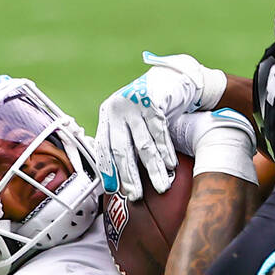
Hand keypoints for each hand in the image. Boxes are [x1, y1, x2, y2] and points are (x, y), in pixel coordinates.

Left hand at [95, 51, 226, 199]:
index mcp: (108, 115)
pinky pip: (159, 131)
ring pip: (143, 143)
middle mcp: (117, 108)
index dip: (108, 168)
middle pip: (121, 148)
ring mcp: (134, 104)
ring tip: (161, 185)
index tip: (114, 189)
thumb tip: (123, 177)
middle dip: (130, 175)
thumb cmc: (151, 106)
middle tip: (136, 195)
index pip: (103, 146)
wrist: (171, 78)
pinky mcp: (152, 100)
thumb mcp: (132, 121)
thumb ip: (126, 140)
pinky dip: (166, 150)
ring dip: (153, 168)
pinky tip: (171, 165)